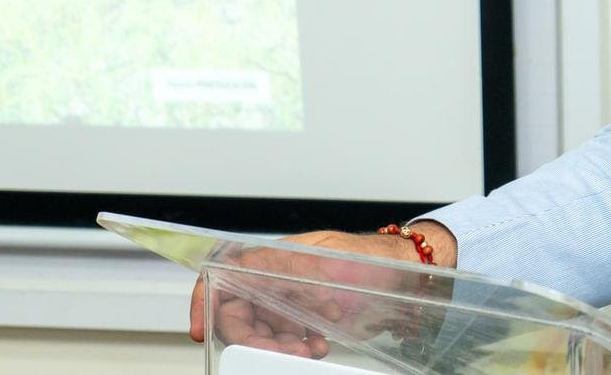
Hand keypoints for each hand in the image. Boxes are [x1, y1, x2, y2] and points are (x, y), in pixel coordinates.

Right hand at [188, 223, 457, 352]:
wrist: (410, 274)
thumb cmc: (373, 261)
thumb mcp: (328, 264)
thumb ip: (286, 269)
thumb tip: (246, 271)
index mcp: (274, 257)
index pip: (223, 275)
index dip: (204, 301)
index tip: (200, 331)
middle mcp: (277, 276)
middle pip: (239, 313)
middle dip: (252, 339)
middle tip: (280, 353)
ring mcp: (291, 297)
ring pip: (262, 330)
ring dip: (276, 347)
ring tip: (305, 353)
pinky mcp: (308, 316)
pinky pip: (286, 338)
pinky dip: (294, 348)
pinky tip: (314, 349)